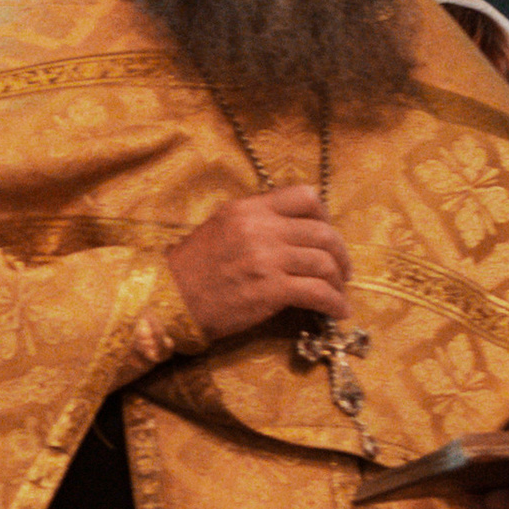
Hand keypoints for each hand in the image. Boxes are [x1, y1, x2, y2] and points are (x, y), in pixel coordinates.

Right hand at [168, 187, 350, 346]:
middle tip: (342, 271)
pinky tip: (337, 312)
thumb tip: (292, 232)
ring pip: (324, 263)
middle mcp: (260, 228)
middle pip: (322, 232)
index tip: (326, 235)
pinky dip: (334, 304)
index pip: (304, 196)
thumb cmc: (190, 271)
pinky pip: (317, 293)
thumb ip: (255, 224)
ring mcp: (266, 259)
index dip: (325, 216)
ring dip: (338, 281)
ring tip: (338, 294)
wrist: (166, 301)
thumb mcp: (219, 229)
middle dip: (341, 254)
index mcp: (247, 209)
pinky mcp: (269, 291)